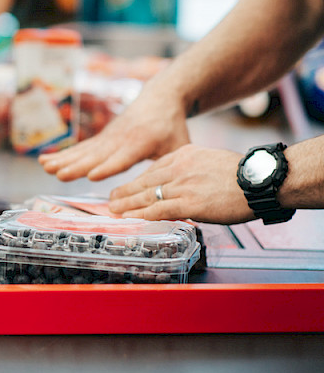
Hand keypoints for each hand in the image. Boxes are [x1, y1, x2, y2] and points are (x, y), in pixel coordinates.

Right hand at [38, 84, 190, 181]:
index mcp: (142, 143)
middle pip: (96, 155)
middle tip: (60, 174)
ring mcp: (107, 139)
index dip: (108, 167)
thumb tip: (177, 196)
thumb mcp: (180, 146)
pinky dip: (61, 155)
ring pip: (83, 151)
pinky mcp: (99, 140)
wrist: (159, 98)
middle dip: (77, 166)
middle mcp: (120, 140)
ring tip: (45, 167)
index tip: (92, 175)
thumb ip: (174, 169)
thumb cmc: (172, 127)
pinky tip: (43, 160)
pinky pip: (79, 149)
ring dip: (63, 160)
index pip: (122, 158)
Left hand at [107, 145, 253, 223]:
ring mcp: (182, 185)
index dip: (138, 181)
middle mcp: (179, 167)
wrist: (261, 180)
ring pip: (146, 196)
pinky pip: (158, 209)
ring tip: (114, 211)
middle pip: (144, 181)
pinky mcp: (188, 203)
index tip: (128, 187)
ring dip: (127, 205)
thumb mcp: (212, 162)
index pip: (155, 168)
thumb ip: (194, 172)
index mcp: (186, 154)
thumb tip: (185, 185)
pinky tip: (130, 218)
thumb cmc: (245, 175)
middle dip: (125, 192)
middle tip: (112, 199)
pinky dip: (140, 215)